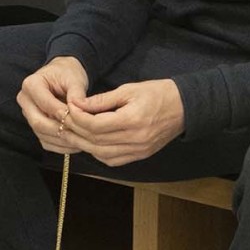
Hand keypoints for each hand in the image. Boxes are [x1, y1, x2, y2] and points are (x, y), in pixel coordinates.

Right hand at [17, 56, 89, 154]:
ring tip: (83, 142)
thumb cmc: (68, 74)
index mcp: (31, 84)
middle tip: (82, 135)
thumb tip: (78, 107)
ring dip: (63, 141)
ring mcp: (28, 115)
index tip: (81, 120)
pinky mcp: (35, 126)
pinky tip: (77, 144)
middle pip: (39, 123)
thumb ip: (76, 92)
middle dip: (61, 131)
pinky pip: (46, 141)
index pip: (46, 104)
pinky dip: (61, 146)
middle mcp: (25, 100)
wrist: (62, 75)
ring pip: (42, 135)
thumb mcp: (74, 78)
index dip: (63, 114)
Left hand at [61, 78, 184, 166]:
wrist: (185, 107)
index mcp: (132, 120)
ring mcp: (138, 151)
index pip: (96, 125)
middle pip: (96, 141)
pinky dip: (98, 153)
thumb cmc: (158, 93)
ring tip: (73, 133)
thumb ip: (103, 100)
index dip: (78, 117)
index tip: (69, 107)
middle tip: (64, 121)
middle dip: (77, 131)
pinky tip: (91, 143)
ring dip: (85, 145)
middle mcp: (135, 140)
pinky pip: (113, 160)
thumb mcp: (130, 89)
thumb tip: (78, 104)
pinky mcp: (140, 155)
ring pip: (102, 154)